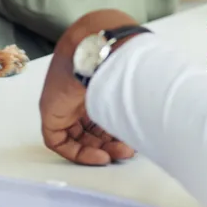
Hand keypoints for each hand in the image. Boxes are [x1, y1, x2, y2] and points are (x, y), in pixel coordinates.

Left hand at [40, 9, 138, 165]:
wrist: (99, 49)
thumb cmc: (118, 55)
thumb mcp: (133, 78)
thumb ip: (140, 94)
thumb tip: (157, 109)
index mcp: (95, 83)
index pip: (103, 112)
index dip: (118, 128)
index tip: (134, 137)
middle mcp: (78, 93)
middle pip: (90, 126)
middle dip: (111, 142)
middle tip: (128, 150)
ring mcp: (63, 102)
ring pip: (77, 136)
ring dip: (99, 150)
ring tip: (119, 154)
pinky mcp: (50, 114)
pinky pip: (58, 141)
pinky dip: (78, 153)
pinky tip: (100, 156)